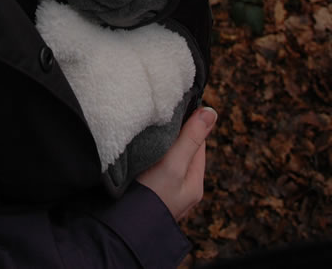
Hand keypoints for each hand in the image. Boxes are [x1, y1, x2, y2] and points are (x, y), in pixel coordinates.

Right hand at [136, 106, 216, 220]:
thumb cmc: (151, 197)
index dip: (188, 123)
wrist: (122, 227)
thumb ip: (190, 138)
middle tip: (157, 115)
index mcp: (194, 183)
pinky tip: (136, 148)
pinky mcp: (146, 191)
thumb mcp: (174, 164)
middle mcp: (181, 188)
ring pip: (166, 158)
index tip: (174, 106)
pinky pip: (151, 166)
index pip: (198, 143)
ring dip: (158, 144)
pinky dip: (146, 155)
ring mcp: (164, 191)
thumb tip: (211, 113)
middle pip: (181, 150)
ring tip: (145, 129)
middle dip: (172, 133)